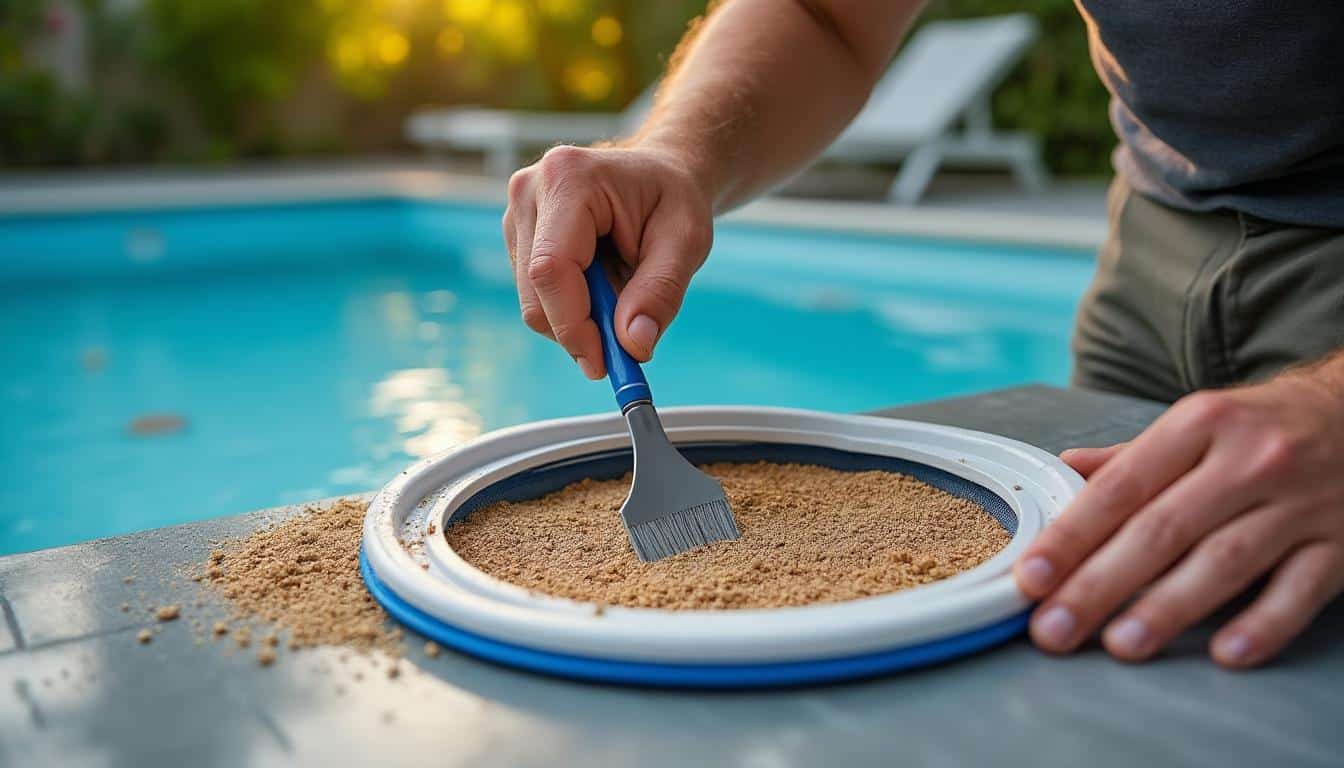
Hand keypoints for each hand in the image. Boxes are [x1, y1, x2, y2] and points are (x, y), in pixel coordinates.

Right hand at [502, 144, 713, 378]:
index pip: (551, 269)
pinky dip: (570, 308)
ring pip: (533, 301)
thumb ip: (661, 292)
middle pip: (536, 292)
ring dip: (578, 318)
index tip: (604, 364)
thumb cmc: (674, 199)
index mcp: (568, 179)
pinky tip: (602, 284)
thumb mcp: (686, 242)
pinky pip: (536, 295)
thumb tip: (634, 346)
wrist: (660, 174)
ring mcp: (517, 213)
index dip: (573, 325)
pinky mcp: (517, 235)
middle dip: (579, 331)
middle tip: (624, 349)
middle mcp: (530, 191)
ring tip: (622, 292)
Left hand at [1014, 373, 1343, 667]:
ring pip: (1225, 561)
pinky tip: (1226, 653)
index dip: (1072, 536)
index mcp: (1200, 424)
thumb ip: (1131, 458)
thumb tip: (1063, 470)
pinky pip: (1301, 590)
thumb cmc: (1262, 427)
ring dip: (1168, 608)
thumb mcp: (1197, 424)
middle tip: (1053, 629)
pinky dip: (1263, 623)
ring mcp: (1299, 503)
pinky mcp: (1343, 543)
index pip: (1123, 487)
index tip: (1031, 577)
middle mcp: (1248, 460)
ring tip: (1120, 645)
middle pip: (1162, 530)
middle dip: (1100, 584)